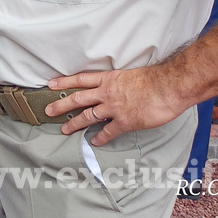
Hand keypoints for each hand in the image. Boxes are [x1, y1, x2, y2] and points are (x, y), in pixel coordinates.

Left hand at [45, 68, 188, 145]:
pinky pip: (108, 132)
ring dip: (74, 123)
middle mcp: (106, 93)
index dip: (64, 82)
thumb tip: (118, 87)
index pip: (80, 79)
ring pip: (88, 116)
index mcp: (109, 79)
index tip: (51, 84)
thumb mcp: (131, 74)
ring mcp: (114, 108)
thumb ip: (120, 82)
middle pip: (78, 98)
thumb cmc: (155, 79)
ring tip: (65, 129)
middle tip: (48, 110)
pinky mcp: (125, 121)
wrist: (169, 87)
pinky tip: (95, 142)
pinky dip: (101, 138)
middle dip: (61, 105)